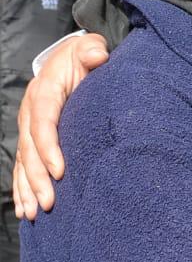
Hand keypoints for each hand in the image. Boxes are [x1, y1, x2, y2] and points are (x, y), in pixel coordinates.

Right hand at [14, 33, 108, 219]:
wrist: (70, 59)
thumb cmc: (84, 57)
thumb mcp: (89, 48)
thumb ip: (92, 51)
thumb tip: (98, 56)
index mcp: (45, 92)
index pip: (44, 123)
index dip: (49, 148)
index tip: (60, 171)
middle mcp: (31, 112)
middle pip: (30, 150)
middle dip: (37, 178)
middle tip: (50, 203)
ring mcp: (28, 127)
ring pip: (23, 162)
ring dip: (27, 188)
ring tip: (34, 213)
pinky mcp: (31, 139)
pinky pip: (23, 166)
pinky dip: (22, 187)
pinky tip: (26, 208)